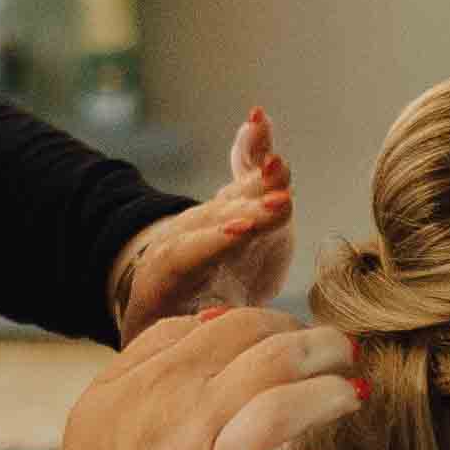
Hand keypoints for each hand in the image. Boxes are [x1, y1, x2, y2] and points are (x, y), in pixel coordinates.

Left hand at [109, 110, 296, 335]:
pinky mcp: (237, 200)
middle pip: (222, 215)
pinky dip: (253, 145)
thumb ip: (197, 326)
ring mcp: (215, 211)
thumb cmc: (178, 320)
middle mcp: (191, 230)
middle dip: (252, 207)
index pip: (196, 249)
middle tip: (279, 200)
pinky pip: (244, 169)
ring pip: (238, 192)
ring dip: (260, 177)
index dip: (217, 239)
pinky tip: (259, 119)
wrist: (169, 291)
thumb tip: (209, 327)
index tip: (240, 229)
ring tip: (278, 161)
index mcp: (172, 265)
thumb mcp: (178, 330)